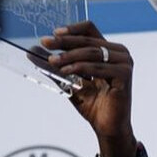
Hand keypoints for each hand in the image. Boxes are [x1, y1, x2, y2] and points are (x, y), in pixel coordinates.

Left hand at [40, 20, 137, 156]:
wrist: (107, 127)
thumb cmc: (94, 104)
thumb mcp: (69, 81)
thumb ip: (54, 66)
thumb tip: (32, 51)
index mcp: (109, 51)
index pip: (89, 30)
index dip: (71, 29)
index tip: (53, 34)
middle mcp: (119, 53)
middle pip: (88, 39)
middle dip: (64, 42)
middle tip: (46, 43)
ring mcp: (124, 63)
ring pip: (91, 52)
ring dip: (69, 56)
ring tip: (53, 62)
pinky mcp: (124, 75)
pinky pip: (97, 66)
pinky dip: (80, 67)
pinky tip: (66, 71)